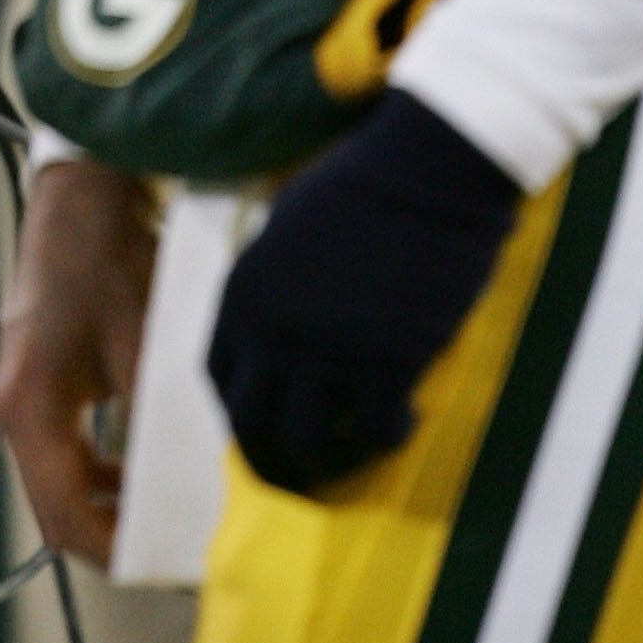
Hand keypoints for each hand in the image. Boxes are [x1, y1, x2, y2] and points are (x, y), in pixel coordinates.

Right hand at [0, 151, 155, 564]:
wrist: (81, 192)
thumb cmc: (108, 262)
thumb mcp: (144, 348)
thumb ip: (160, 424)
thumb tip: (200, 489)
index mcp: (28, 410)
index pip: (64, 517)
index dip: (116, 552)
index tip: (168, 563)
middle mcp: (11, 411)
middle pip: (56, 507)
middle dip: (114, 532)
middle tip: (175, 542)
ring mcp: (18, 395)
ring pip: (59, 480)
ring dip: (107, 501)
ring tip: (165, 506)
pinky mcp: (33, 379)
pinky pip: (62, 447)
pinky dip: (99, 466)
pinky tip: (141, 458)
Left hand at [208, 88, 521, 495]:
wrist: (422, 170)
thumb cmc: (361, 184)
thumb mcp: (288, 228)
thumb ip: (274, 283)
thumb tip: (277, 330)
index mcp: (243, 292)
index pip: (220, 376)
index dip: (241, 410)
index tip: (265, 422)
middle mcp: (272, 331)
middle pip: (250, 427)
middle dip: (271, 459)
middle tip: (303, 472)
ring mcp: (326, 352)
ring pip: (307, 445)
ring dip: (329, 459)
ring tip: (355, 448)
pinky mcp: (384, 364)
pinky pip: (374, 434)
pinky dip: (387, 438)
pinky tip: (404, 419)